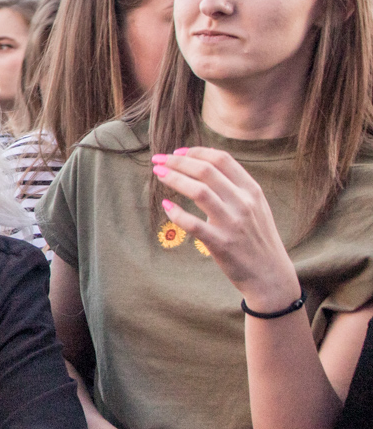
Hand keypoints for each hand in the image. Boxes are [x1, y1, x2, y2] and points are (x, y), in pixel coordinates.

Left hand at [153, 147, 299, 309]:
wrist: (271, 276)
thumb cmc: (257, 238)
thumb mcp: (256, 207)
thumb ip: (235, 188)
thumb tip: (202, 167)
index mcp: (252, 190)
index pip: (222, 160)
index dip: (196, 152)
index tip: (176, 152)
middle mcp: (244, 203)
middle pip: (206, 171)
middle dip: (177, 161)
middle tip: (158, 161)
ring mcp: (233, 223)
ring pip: (199, 191)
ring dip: (174, 179)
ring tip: (158, 174)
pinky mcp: (221, 244)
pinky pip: (193, 224)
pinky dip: (176, 213)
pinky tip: (166, 206)